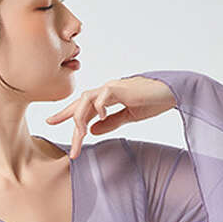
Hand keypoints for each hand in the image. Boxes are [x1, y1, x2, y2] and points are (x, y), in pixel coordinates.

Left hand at [45, 75, 176, 158]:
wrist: (172, 93)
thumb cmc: (153, 102)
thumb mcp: (128, 117)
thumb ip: (110, 122)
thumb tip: (91, 131)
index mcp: (107, 97)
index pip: (82, 106)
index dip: (66, 113)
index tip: (50, 122)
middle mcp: (106, 90)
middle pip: (80, 104)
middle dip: (66, 118)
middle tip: (58, 134)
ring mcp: (113, 87)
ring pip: (86, 99)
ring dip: (80, 118)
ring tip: (79, 135)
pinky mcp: (122, 87)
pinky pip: (103, 95)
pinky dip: (98, 106)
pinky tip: (98, 118)